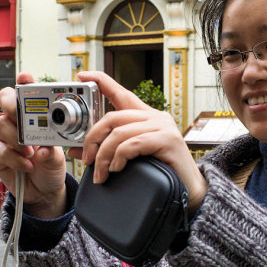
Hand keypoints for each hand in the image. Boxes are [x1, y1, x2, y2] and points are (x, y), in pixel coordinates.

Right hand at [0, 73, 67, 218]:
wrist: (45, 191)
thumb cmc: (52, 167)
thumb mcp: (59, 158)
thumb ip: (52, 152)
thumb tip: (44, 149)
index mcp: (35, 117)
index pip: (26, 94)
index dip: (24, 83)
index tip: (26, 78)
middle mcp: (18, 122)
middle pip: (6, 101)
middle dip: (12, 104)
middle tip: (21, 116)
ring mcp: (6, 137)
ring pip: (1, 124)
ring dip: (17, 138)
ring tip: (31, 152)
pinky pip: (1, 150)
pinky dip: (16, 158)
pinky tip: (28, 165)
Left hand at [75, 72, 207, 214]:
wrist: (190, 191)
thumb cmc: (161, 173)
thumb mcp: (130, 158)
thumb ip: (107, 150)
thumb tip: (76, 150)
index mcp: (146, 117)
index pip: (121, 93)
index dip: (101, 81)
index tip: (83, 75)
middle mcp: (155, 117)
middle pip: (113, 117)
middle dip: (93, 138)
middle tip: (87, 159)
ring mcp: (163, 126)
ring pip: (120, 132)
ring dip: (104, 155)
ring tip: (101, 173)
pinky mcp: (168, 140)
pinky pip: (133, 143)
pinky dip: (120, 157)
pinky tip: (117, 169)